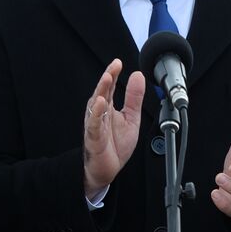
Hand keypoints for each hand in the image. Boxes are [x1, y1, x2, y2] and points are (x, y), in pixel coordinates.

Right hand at [82, 59, 145, 200]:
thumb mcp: (131, 118)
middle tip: (114, 66)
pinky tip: (100, 103)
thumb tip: (137, 75)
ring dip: (100, 91)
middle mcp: (99, 113)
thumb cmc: (115, 144)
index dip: (113, 74)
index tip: (118, 62)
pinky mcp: (93, 138)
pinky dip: (96, 113)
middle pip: (102, 92)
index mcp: (108, 107)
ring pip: (95, 105)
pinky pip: (93, 124)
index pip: (110, 87)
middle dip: (107, 78)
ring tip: (107, 79)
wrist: (107, 168)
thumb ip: (134, 98)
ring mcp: (95, 125)